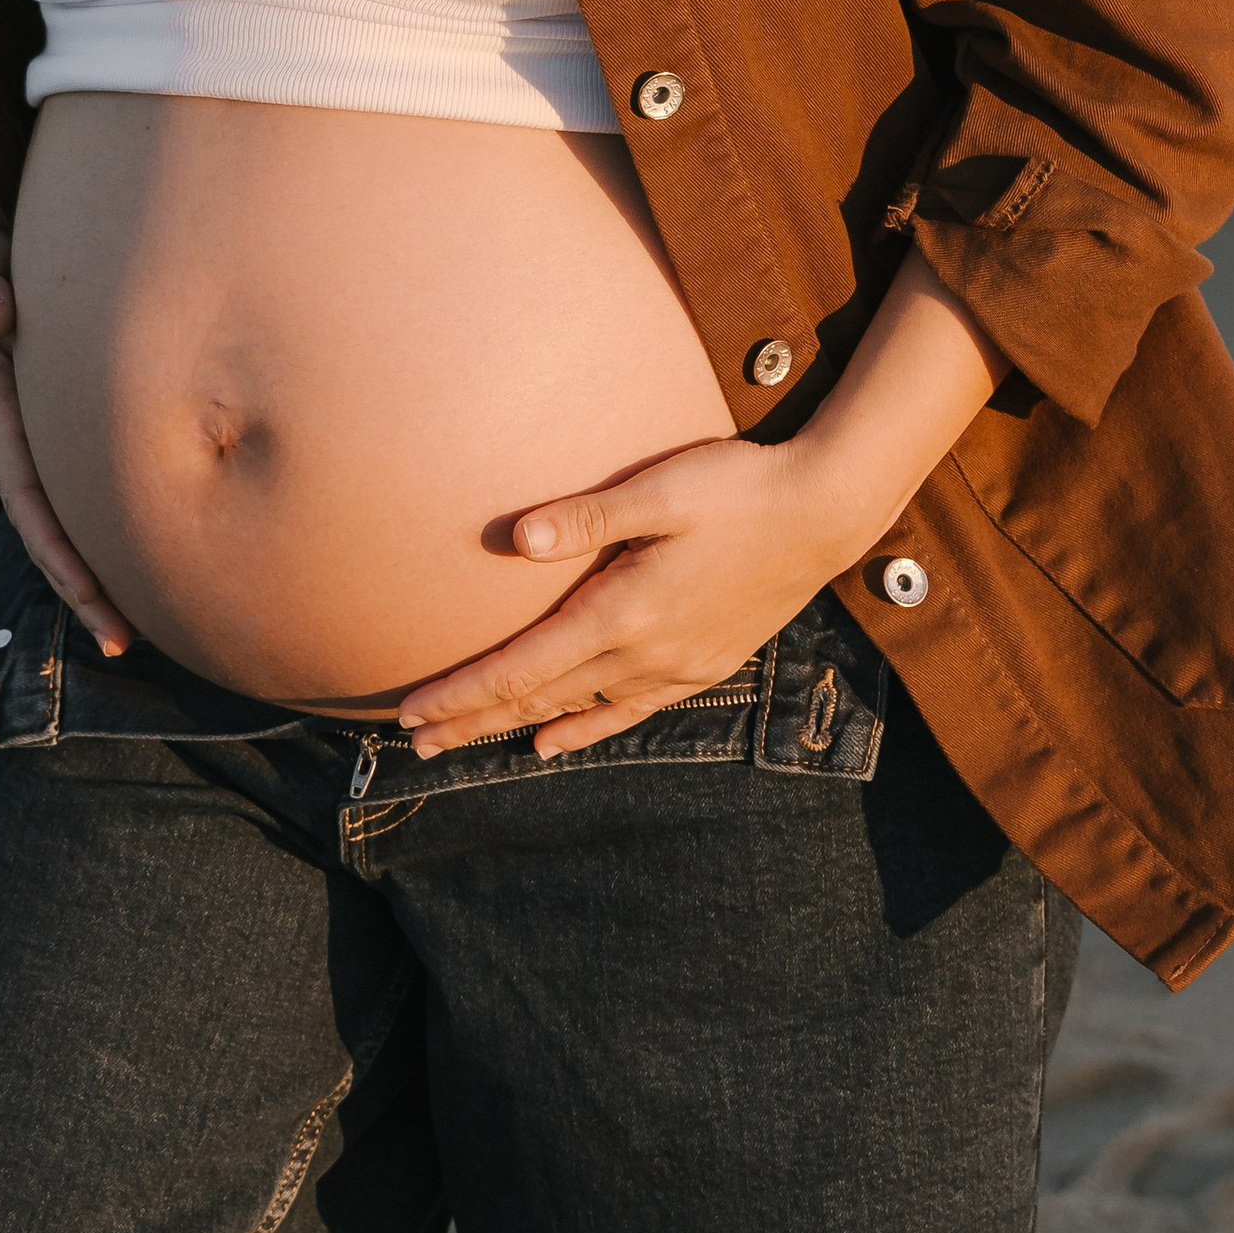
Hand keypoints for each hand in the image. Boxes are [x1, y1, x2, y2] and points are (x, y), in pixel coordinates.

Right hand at [0, 63, 133, 658]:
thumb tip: (3, 316)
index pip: (28, 489)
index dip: (57, 544)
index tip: (91, 592)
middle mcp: (12, 430)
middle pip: (50, 521)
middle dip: (82, 582)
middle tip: (126, 641)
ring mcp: (33, 430)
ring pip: (68, 509)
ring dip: (99, 565)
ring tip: (142, 627)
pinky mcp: (54, 419)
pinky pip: (83, 479)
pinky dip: (111, 518)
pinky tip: (153, 553)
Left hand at [396, 251, 1007, 759]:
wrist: (825, 514)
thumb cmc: (739, 487)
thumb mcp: (662, 489)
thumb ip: (587, 515)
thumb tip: (514, 540)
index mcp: (624, 612)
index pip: (523, 669)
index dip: (462, 694)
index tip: (408, 714)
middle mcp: (644, 655)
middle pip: (538, 701)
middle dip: (472, 721)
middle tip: (410, 742)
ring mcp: (675, 668)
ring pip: (575, 710)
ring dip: (514, 727)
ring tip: (461, 742)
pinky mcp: (700, 666)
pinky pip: (626, 712)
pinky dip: (581, 730)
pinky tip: (552, 745)